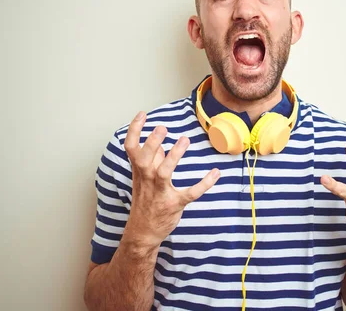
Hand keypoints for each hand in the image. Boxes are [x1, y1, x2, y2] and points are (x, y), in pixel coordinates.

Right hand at [122, 111, 219, 248]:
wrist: (142, 231)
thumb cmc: (144, 201)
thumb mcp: (142, 178)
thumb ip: (151, 160)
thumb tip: (158, 142)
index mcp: (139, 170)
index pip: (130, 147)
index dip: (135, 130)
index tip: (143, 114)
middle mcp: (147, 179)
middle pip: (144, 158)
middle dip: (152, 142)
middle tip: (163, 127)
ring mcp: (160, 192)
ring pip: (164, 173)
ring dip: (174, 156)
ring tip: (184, 140)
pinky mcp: (174, 204)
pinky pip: (190, 193)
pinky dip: (204, 183)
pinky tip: (215, 173)